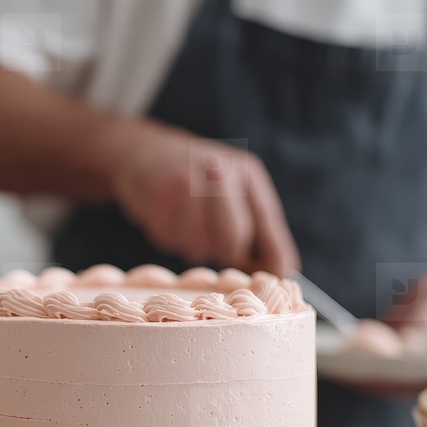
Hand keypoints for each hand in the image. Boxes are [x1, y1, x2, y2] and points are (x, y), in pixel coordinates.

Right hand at [102, 120, 299, 273]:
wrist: (142, 151)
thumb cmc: (196, 179)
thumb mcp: (235, 191)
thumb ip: (260, 229)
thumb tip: (285, 270)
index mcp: (244, 171)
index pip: (266, 219)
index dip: (274, 252)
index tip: (279, 276)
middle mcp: (218, 168)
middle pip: (233, 237)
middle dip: (225, 251)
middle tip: (214, 244)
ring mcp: (185, 180)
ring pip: (198, 245)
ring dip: (192, 245)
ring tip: (185, 221)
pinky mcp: (157, 193)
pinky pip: (169, 239)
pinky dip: (169, 237)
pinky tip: (165, 214)